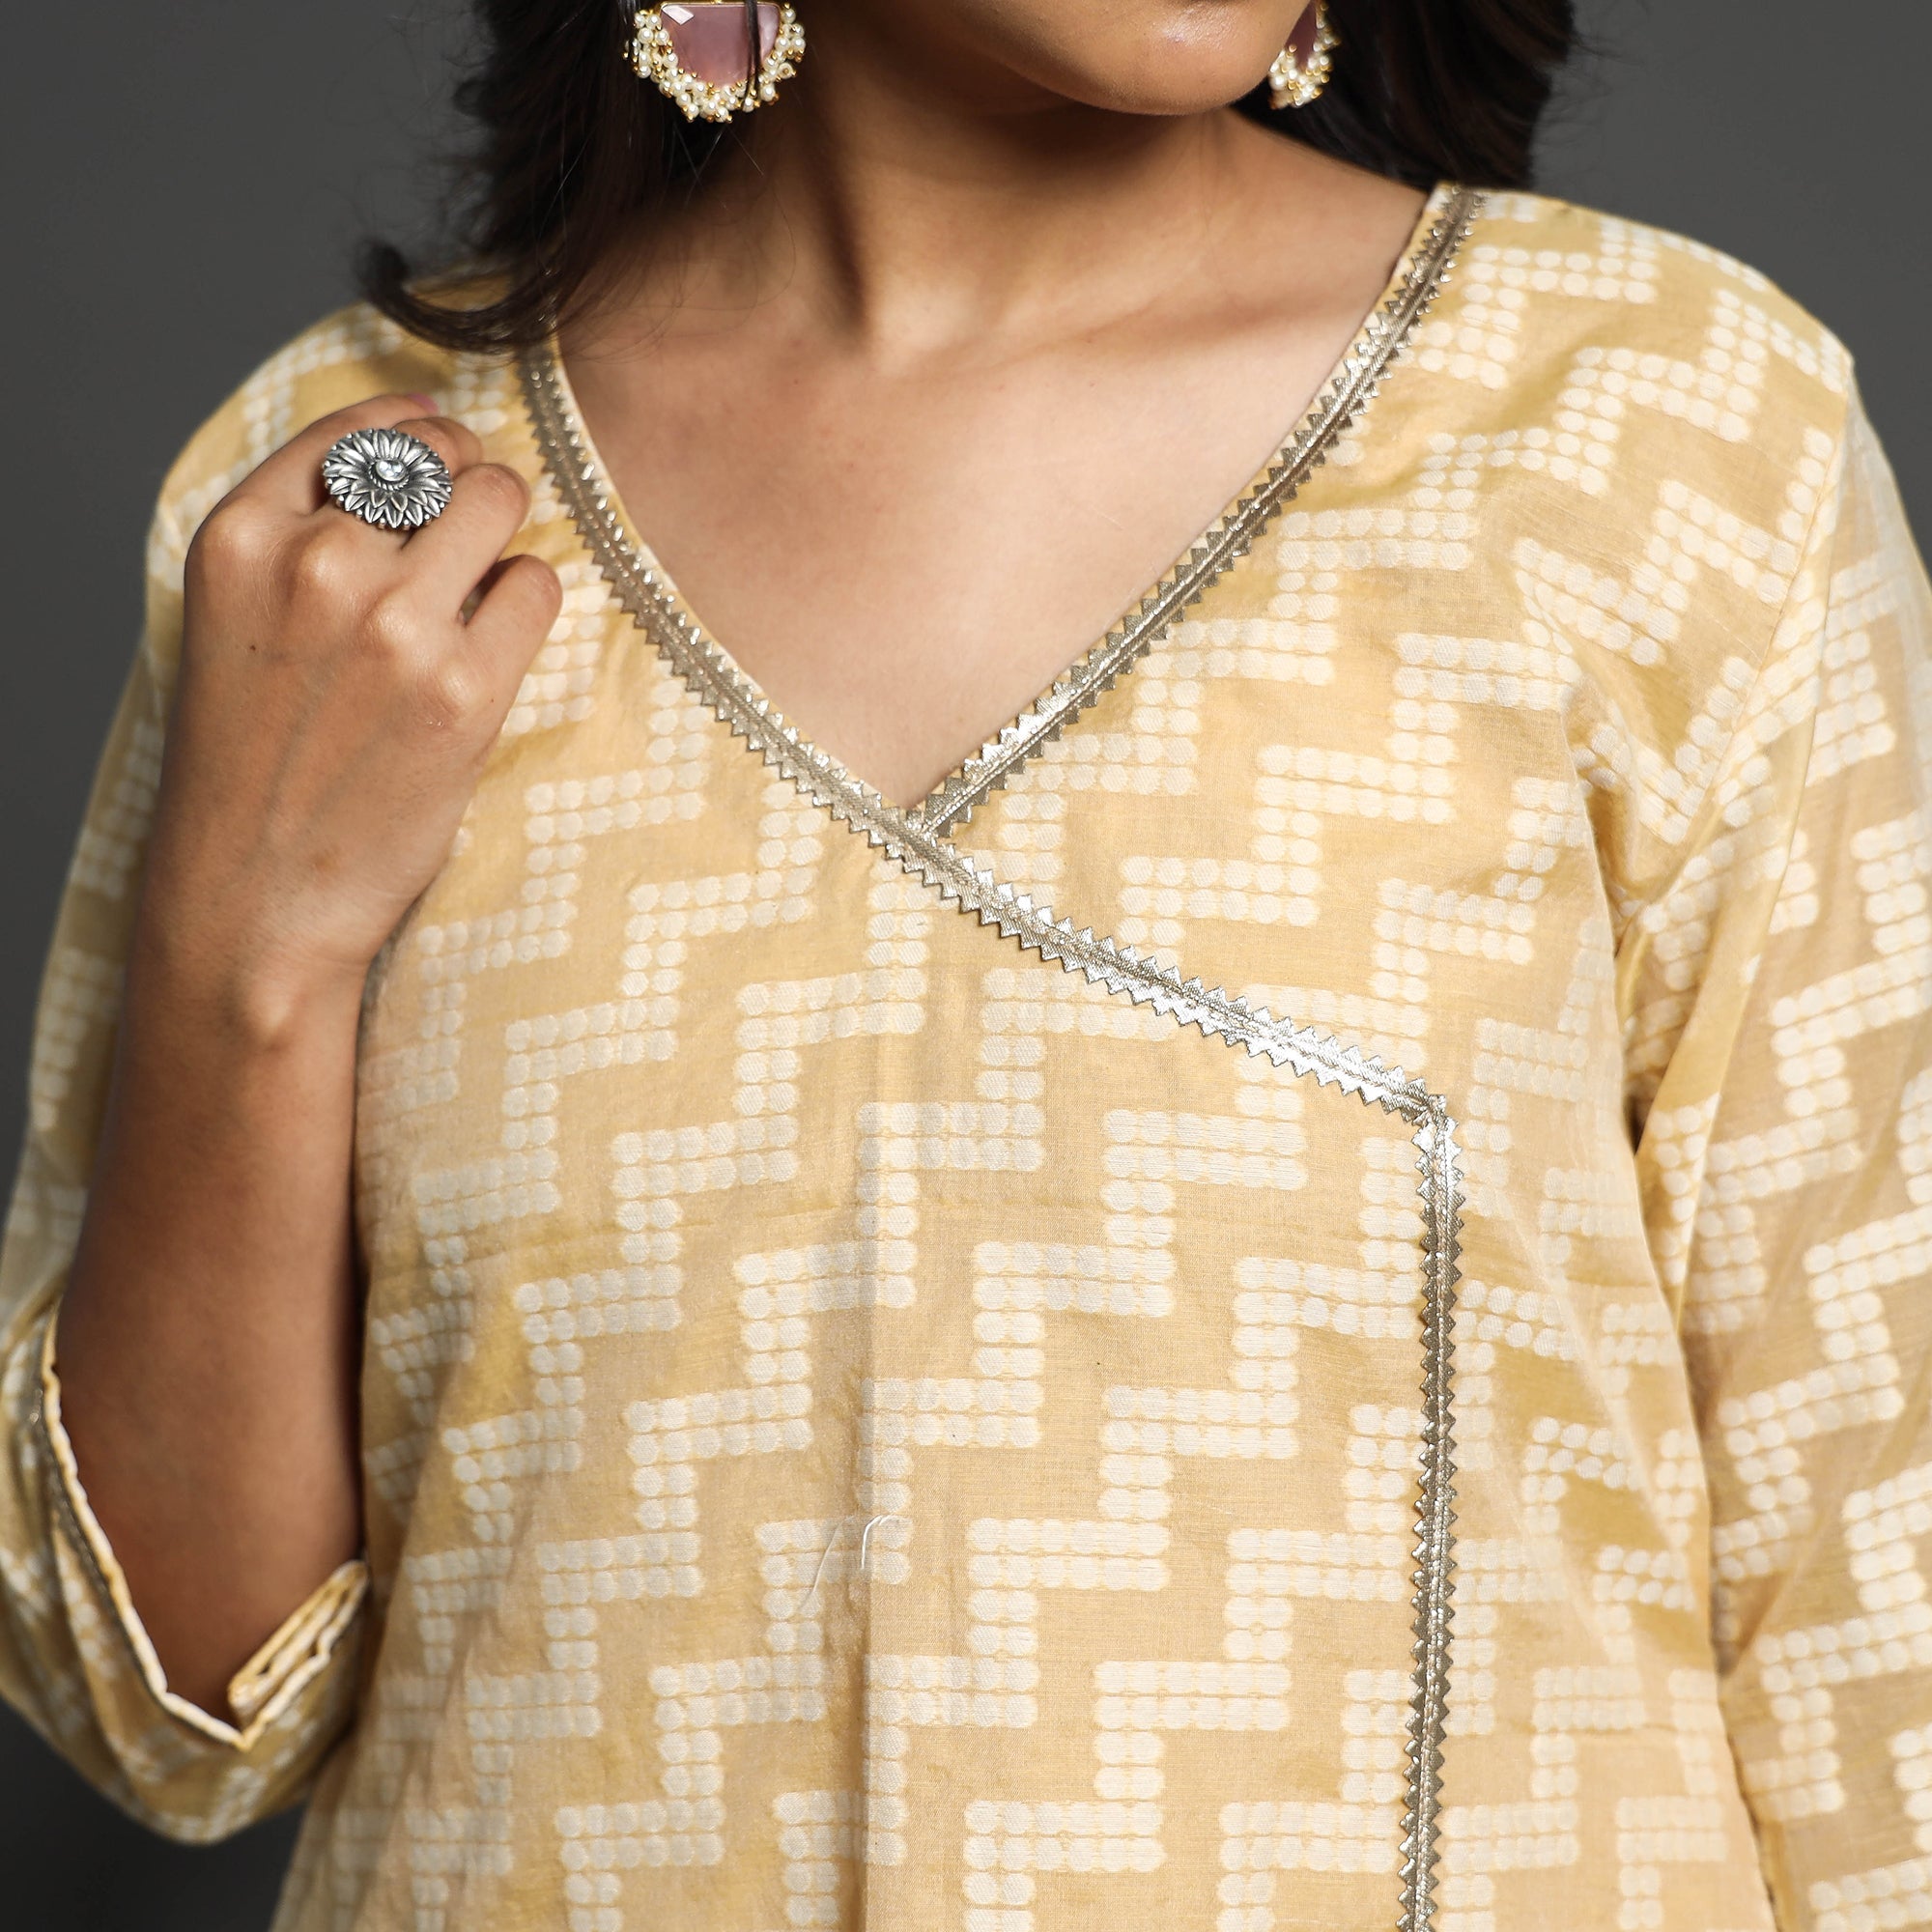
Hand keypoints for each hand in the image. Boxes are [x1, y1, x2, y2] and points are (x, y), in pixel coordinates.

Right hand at [144, 394, 561, 1025]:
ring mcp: (394, 625)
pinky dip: (530, 601)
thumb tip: (419, 432)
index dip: (419, 433)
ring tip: (486, 584)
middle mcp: (315, 564)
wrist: (254, 899)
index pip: (362, 427)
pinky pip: (537, 585)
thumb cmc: (253, 760)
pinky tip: (496, 645)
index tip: (441, 456)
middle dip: (469, 481)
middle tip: (474, 532)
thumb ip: (299, 527)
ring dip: (507, 531)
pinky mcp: (465, 690)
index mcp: (240, 536)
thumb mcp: (235, 617)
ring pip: (497, 500)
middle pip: (442, 455)